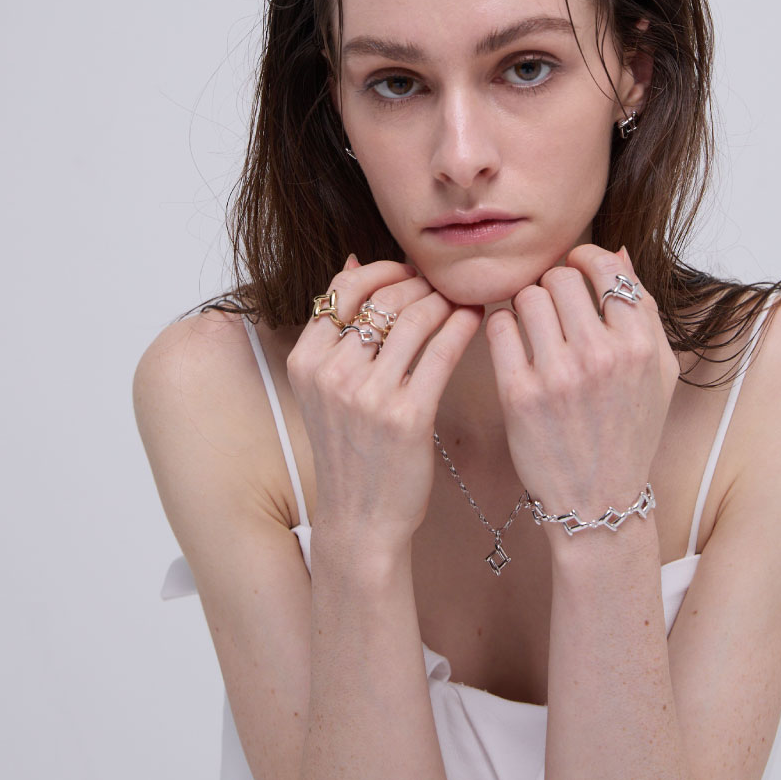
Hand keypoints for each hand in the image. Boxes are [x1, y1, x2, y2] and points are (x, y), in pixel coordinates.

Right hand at [286, 257, 482, 558]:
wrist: (361, 518)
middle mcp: (331, 374)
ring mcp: (368, 395)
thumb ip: (334, 329)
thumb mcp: (324, 387)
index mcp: (306, 362)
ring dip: (445, 301)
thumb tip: (353, 261)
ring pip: (416, 319)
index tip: (408, 273)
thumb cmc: (350, 448)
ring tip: (461, 299)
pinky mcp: (407, 415)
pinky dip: (462, 327)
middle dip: (420, 284)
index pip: (344, 289)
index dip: (382, 271)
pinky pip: (441, 352)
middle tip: (443, 285)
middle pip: (385, 299)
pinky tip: (474, 319)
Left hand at [484, 245, 678, 519]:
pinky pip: (498, 328)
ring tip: (532, 325)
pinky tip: (513, 342)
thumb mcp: (659, 372)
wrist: (599, 500)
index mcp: (638, 345)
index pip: (604, 267)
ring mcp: (557, 375)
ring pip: (526, 297)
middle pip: (559, 278)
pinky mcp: (518, 394)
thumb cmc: (630, 432)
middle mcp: (600, 356)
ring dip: (525, 304)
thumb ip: (643, 310)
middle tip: (552, 306)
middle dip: (553, 285)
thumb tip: (619, 253)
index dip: (585, 258)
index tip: (576, 269)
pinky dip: (502, 327)